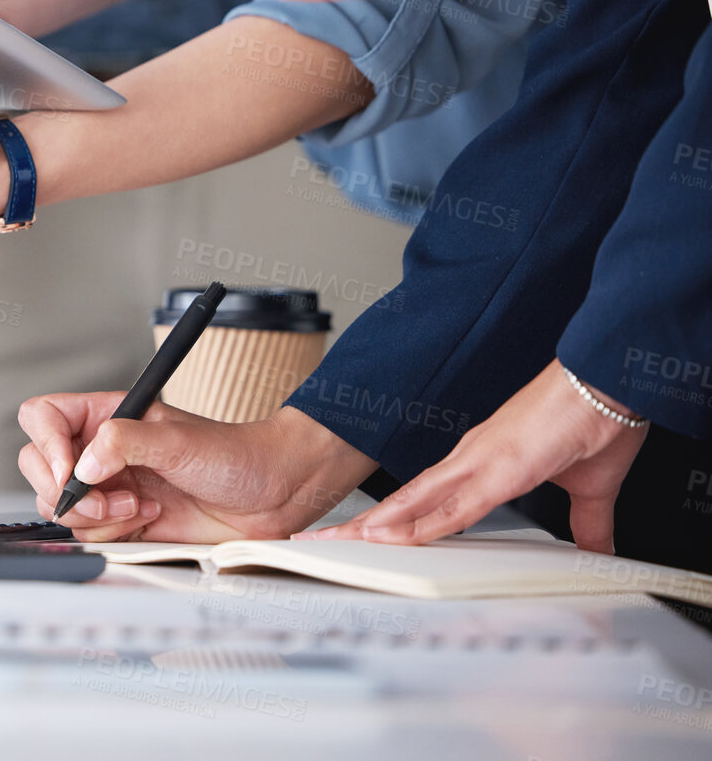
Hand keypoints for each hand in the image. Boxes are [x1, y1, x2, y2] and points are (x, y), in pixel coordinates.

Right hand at [18, 394, 377, 543]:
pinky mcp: (121, 520)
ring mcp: (109, 486)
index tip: (70, 470)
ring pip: (61, 507)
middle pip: (39, 467)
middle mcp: (100, 450)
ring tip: (142, 506)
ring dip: (100, 515)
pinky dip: (115, 533)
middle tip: (108, 498)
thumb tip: (85, 462)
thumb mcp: (178, 439)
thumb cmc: (236, 454)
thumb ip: (124, 441)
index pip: (42, 417)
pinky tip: (149, 518)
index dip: (46, 444)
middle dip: (70, 492)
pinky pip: (90, 534)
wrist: (272, 494)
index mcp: (106, 415)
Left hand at [301, 361, 647, 552]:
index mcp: (483, 464)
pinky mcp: (497, 468)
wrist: (609, 385)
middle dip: (363, 525)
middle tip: (321, 540)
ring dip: (376, 526)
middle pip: (404, 502)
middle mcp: (469, 460)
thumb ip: (586, 522)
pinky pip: (449, 506)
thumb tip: (594, 547)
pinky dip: (416, 523)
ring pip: (414, 503)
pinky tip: (389, 536)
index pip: (425, 501)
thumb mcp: (588, 489)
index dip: (391, 520)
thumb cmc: (596, 422)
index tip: (361, 537)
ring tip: (337, 543)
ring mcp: (478, 461)